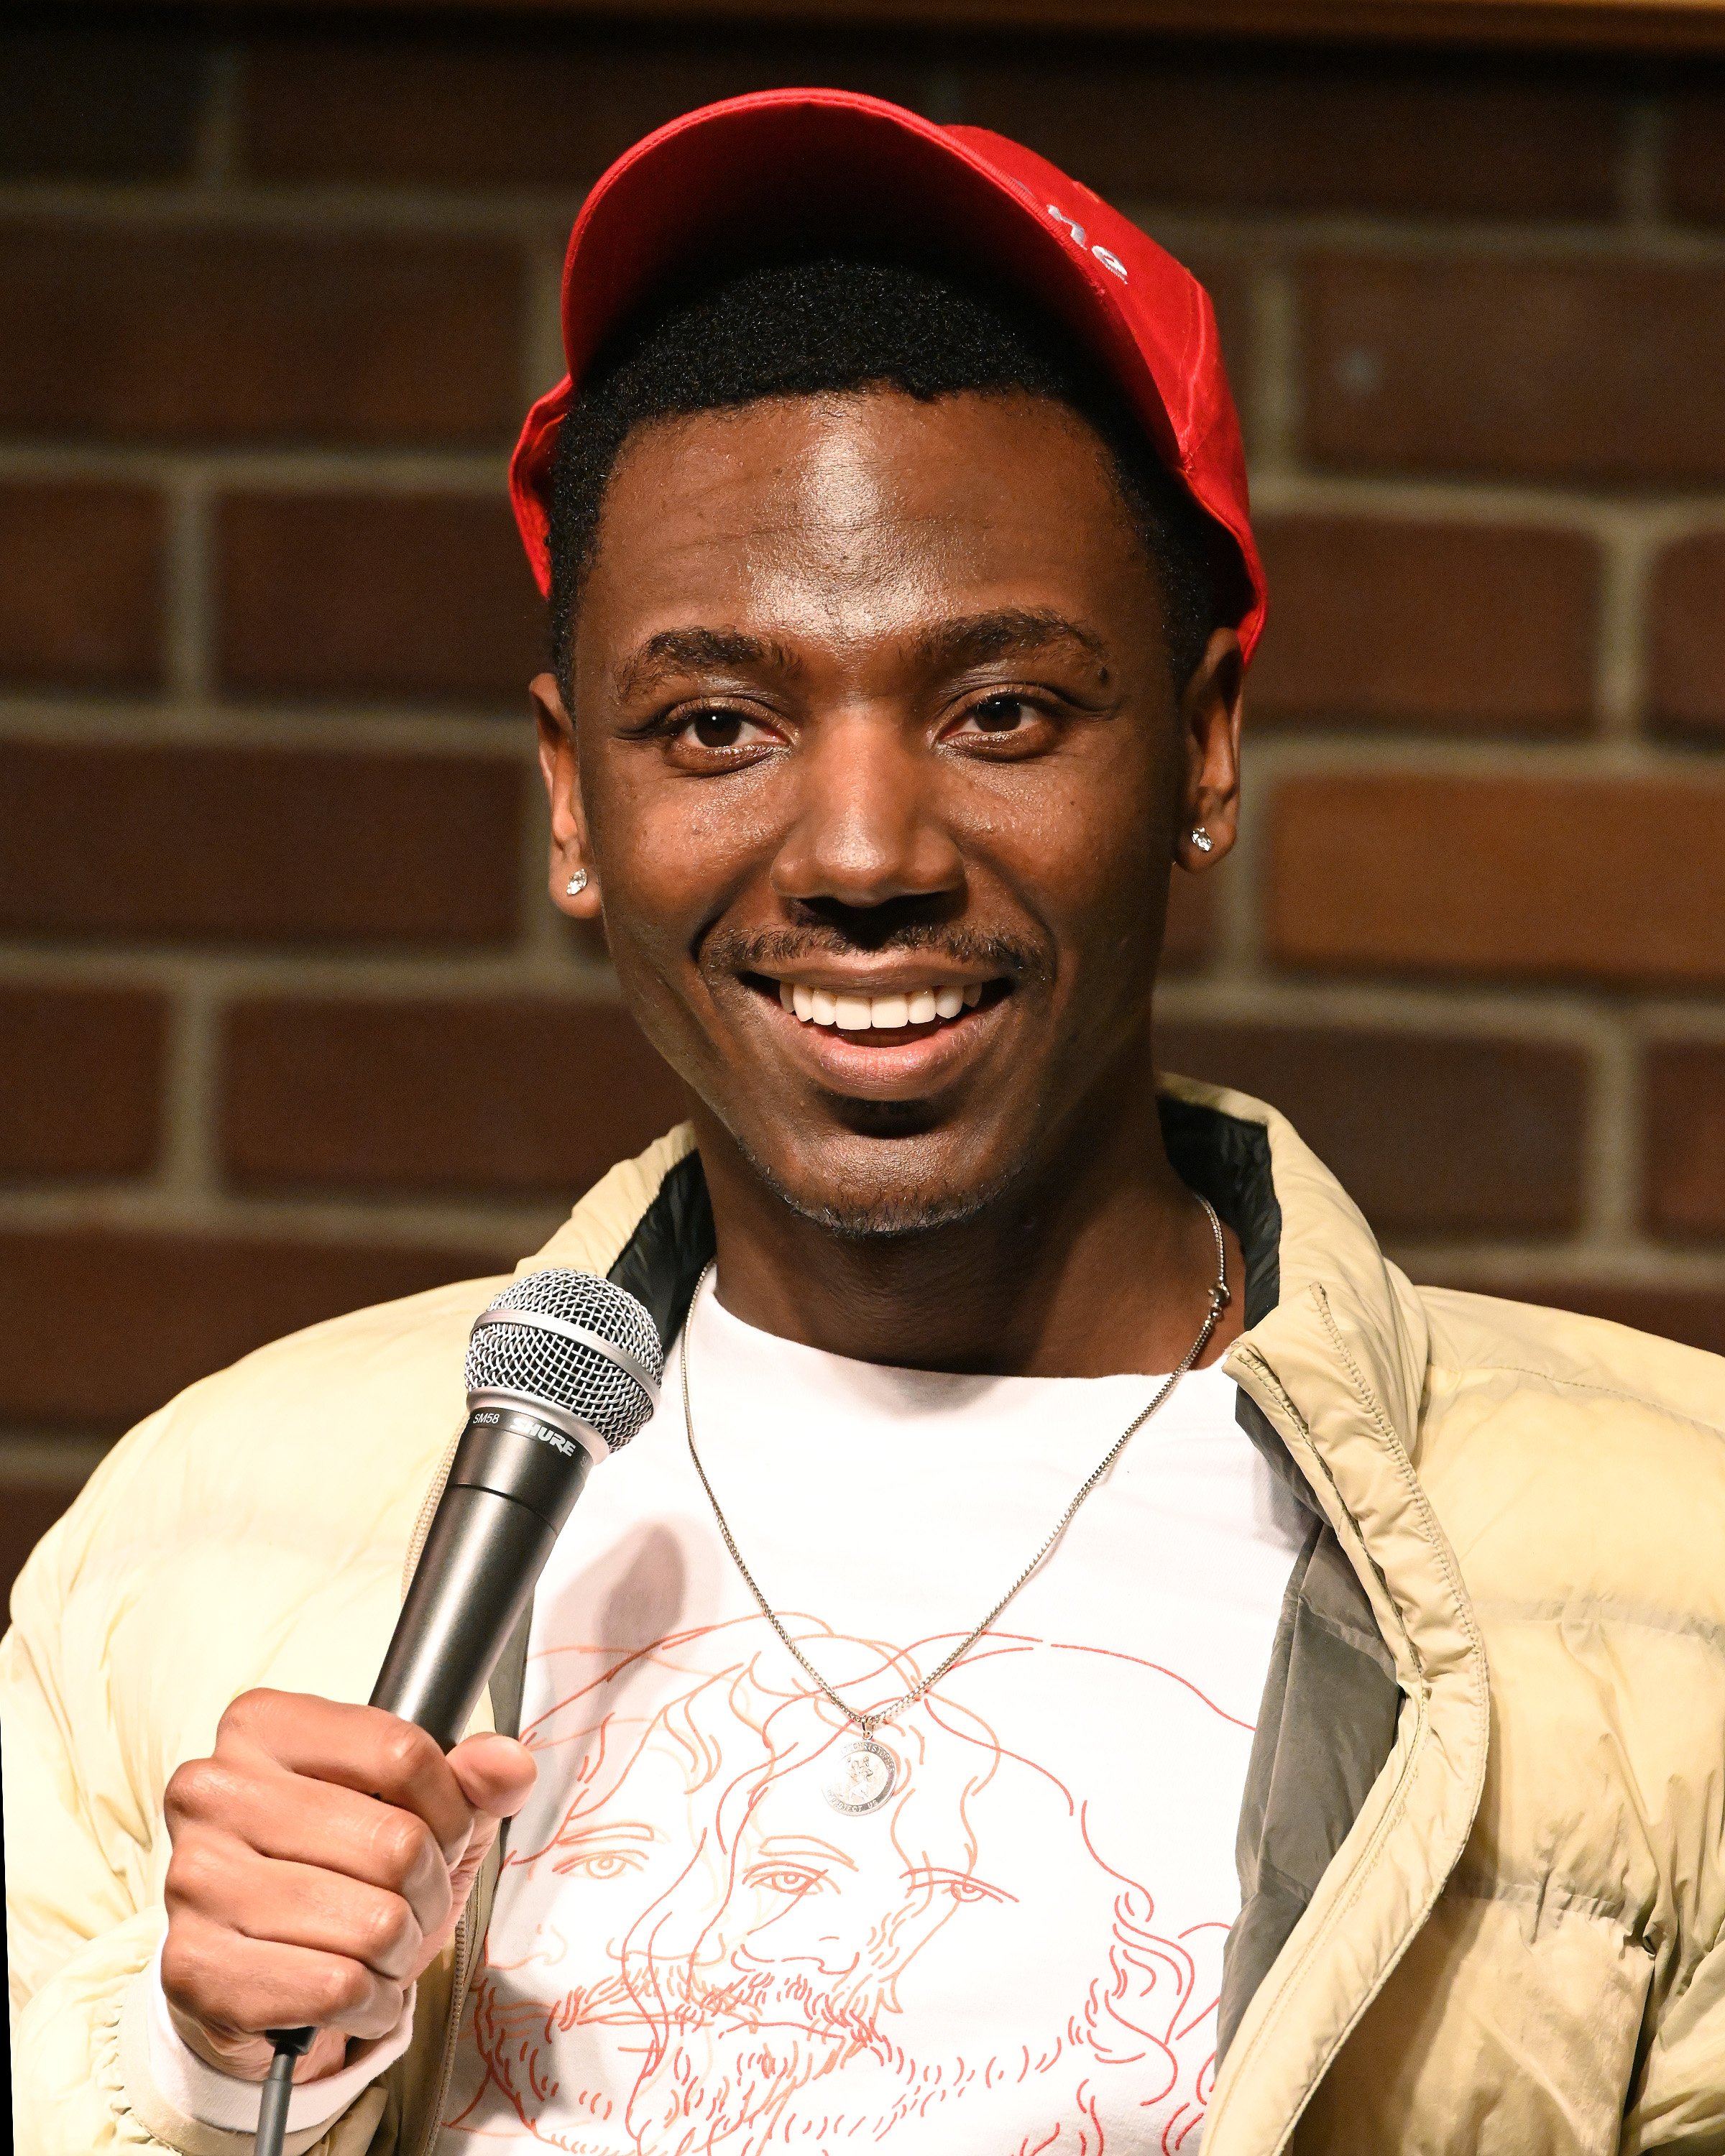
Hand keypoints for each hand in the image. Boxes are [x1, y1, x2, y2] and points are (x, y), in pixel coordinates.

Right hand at [161, 1690, 534, 2082]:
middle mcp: (212, 1791)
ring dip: (401, 1951)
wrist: (265, 1978)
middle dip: (428, 1889)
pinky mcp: (192, 1968)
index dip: (450, 1807)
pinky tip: (351, 1990)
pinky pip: (336, 1988)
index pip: (403, 1753)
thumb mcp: (422, 1810)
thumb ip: (473, 1776)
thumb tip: (509, 1765)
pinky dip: (370, 2001)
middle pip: (395, 1842)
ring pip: (373, 1923)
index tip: (440, 1832)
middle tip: (409, 1904)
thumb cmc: (342, 1875)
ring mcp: (193, 1879)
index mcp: (262, 1726)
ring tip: (377, 1948)